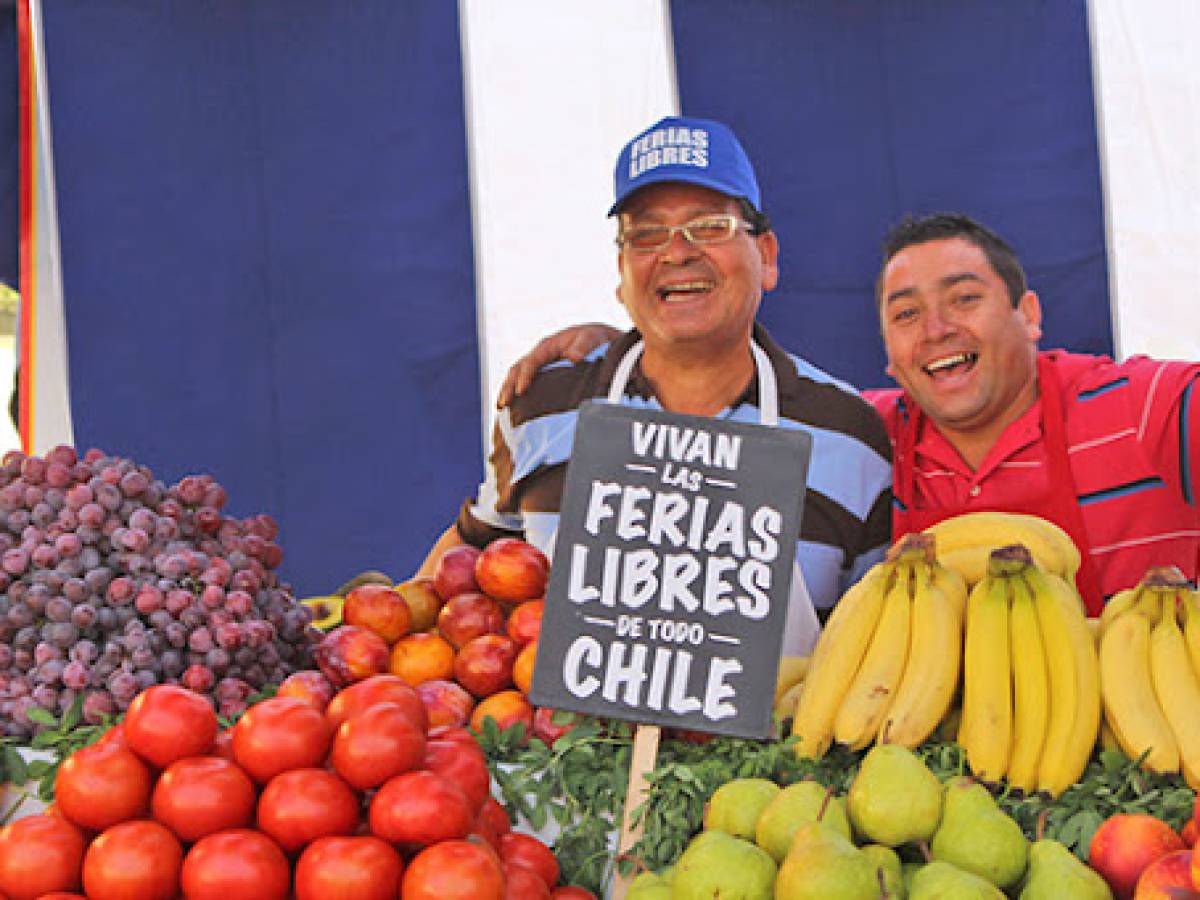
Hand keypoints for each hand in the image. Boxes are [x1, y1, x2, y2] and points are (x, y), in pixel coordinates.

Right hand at [495, 322, 620, 407]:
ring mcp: (540, 366)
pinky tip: (513, 410)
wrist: (603, 342)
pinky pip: (527, 384)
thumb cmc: (597, 339)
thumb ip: (583, 346)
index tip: (521, 391)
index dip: (525, 376)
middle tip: (503, 404)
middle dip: (509, 386)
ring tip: (501, 409)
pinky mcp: (544, 375)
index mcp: (549, 346)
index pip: (532, 361)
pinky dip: (517, 396)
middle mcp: (540, 355)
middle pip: (518, 369)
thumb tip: (574, 357)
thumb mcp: (593, 337)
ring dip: (508, 392)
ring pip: (517, 377)